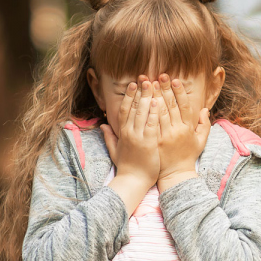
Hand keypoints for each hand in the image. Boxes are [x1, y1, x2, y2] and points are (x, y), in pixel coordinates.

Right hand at [101, 80, 159, 213]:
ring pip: (142, 113)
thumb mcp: (114, 150)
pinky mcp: (148, 143)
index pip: (124, 110)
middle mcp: (129, 133)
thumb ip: (109, 136)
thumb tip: (103, 125)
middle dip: (139, 92)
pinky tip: (157, 101)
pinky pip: (151, 124)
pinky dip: (154, 112)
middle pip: (134, 108)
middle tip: (144, 78)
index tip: (133, 84)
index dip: (129, 96)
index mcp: (122, 133)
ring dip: (147, 97)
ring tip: (152, 84)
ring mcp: (138, 137)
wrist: (132, 182)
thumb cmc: (126, 167)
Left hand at [154, 75, 210, 191]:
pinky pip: (148, 123)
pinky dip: (145, 111)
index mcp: (187, 129)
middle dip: (164, 89)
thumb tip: (204, 110)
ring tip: (149, 83)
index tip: (175, 80)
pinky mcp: (152, 141)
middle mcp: (176, 131)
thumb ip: (204, 125)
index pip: (184, 106)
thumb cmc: (188, 156)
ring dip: (153, 96)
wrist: (175, 175)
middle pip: (169, 105)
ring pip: (157, 112)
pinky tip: (141, 100)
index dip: (179, 92)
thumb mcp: (200, 141)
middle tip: (160, 75)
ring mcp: (163, 136)